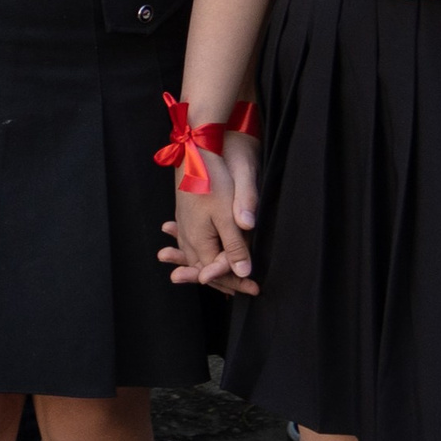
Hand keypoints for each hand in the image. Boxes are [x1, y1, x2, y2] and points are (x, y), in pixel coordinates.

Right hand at [160, 128, 260, 297]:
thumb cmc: (212, 181)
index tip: (255, 288)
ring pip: (197, 256)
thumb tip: (244, 272)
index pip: (217, 272)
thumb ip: (235, 246)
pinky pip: (190, 242)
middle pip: (206, 268)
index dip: (237, 282)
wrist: (194, 152)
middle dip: (225, 280)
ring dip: (209, 269)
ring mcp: (184, 226)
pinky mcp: (185, 215)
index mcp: (198, 242)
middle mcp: (188, 238)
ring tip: (224, 278)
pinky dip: (198, 252)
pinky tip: (200, 255)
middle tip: (247, 288)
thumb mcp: (227, 216)